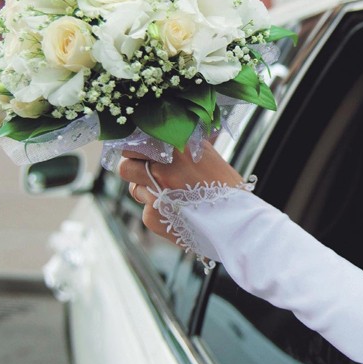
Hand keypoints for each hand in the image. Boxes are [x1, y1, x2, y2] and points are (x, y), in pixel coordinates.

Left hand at [117, 143, 242, 242]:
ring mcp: (154, 193)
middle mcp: (162, 167)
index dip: (137, 151)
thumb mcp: (208, 157)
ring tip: (173, 197)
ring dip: (147, 191)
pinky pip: (146, 210)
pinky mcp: (151, 216)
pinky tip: (179, 214)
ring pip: (134, 189)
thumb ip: (182, 148)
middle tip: (147, 176)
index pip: (135, 143)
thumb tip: (160, 141)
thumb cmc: (226, 189)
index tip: (141, 156)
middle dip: (133, 171)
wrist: (237, 223)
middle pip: (125, 165)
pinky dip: (159, 212)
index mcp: (176, 148)